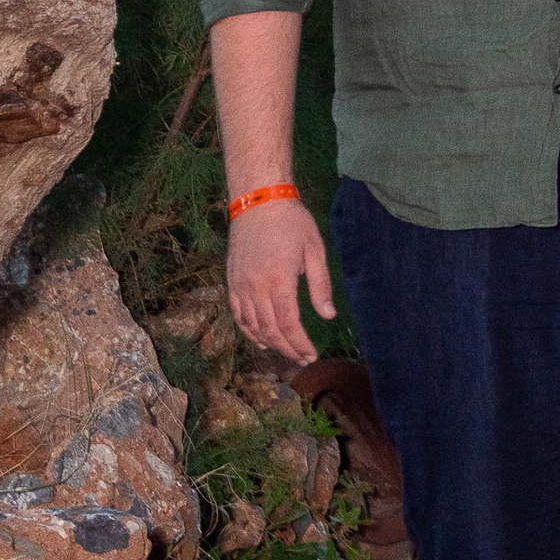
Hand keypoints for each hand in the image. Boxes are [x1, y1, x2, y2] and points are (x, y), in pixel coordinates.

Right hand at [227, 195, 333, 364]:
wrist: (258, 200)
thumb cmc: (291, 222)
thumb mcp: (314, 249)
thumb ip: (320, 285)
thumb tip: (328, 315)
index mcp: (279, 280)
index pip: (289, 324)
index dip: (299, 344)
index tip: (311, 355)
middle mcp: (255, 287)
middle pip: (270, 330)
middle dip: (287, 349)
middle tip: (301, 359)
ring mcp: (240, 285)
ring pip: (252, 326)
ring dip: (268, 343)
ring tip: (285, 352)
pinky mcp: (231, 281)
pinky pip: (237, 314)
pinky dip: (248, 331)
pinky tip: (260, 339)